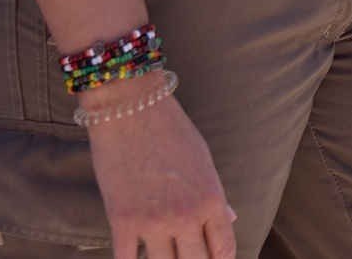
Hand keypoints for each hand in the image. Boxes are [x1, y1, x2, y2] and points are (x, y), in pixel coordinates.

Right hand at [86, 87, 235, 258]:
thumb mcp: (203, 160)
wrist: (131, 108)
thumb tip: (229, 219)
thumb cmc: (171, 129)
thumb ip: (215, 195)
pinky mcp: (122, 222)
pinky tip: (134, 257)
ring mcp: (153, 222)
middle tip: (186, 255)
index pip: (225, 250)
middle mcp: (186, 216)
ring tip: (163, 254)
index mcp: (212, 199)